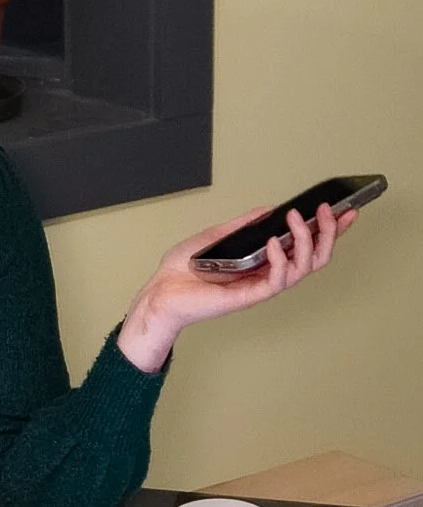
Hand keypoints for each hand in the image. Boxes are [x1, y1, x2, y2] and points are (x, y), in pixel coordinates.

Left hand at [117, 202, 356, 372]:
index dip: (329, 230)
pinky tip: (273, 242)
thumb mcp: (215, 236)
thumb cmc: (183, 269)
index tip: (347, 210)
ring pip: (302, 269)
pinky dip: (279, 260)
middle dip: (329, 233)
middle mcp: (267, 275)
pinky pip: (276, 281)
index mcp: (263, 261)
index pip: (305, 246)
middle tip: (331, 210)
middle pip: (314, 258)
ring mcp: (260, 286)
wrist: (160, 292)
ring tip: (298, 218)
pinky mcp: (248, 297)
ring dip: (305, 241)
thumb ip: (243, 225)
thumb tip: (267, 209)